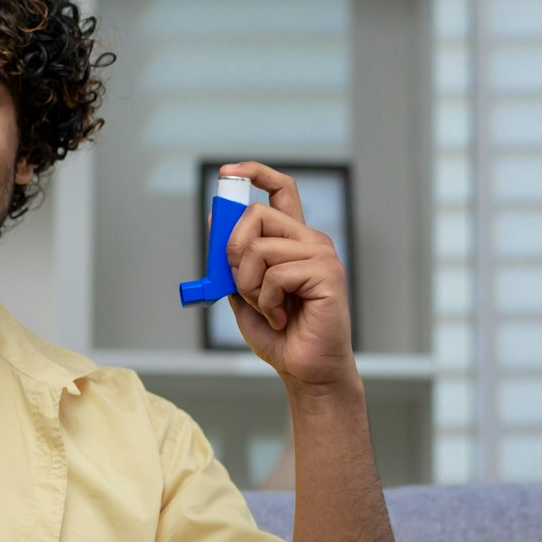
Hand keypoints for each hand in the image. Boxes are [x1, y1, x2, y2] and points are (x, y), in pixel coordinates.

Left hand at [219, 162, 359, 391]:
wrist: (305, 369)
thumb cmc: (279, 334)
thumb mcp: (243, 293)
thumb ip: (232, 261)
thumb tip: (214, 222)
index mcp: (293, 240)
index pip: (281, 190)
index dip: (256, 173)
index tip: (228, 171)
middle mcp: (310, 241)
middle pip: (256, 214)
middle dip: (233, 251)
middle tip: (243, 285)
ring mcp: (321, 255)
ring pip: (259, 247)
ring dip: (250, 286)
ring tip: (269, 309)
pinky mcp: (327, 274)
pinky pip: (276, 274)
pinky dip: (267, 301)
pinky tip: (283, 317)